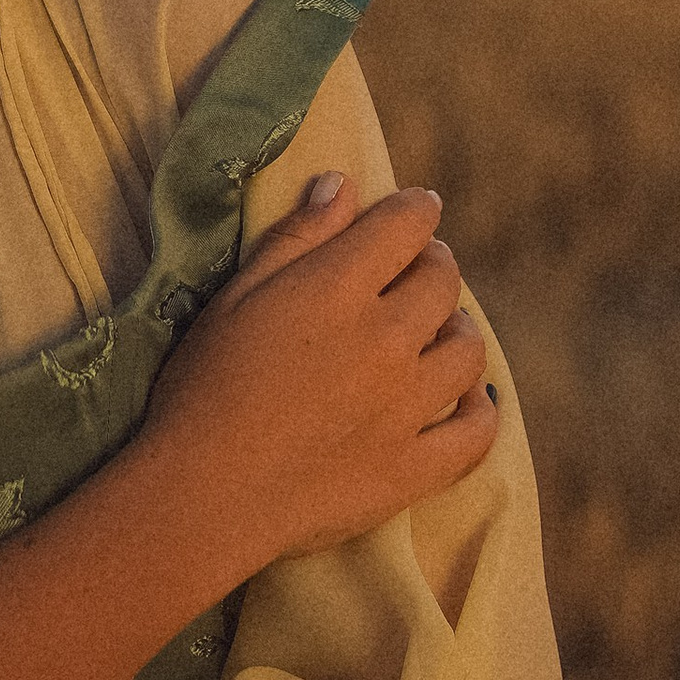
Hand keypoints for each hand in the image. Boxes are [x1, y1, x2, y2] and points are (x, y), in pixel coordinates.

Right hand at [139, 166, 497, 571]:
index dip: (416, 210)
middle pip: (444, 281)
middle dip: (434, 265)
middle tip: (414, 273)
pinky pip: (477, 431)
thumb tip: (344, 183)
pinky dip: (479, 410)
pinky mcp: (415, 468)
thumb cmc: (202, 388)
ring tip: (436, 334)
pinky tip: (461, 402)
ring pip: (468, 351)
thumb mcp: (234, 297)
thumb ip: (295, 238)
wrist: (200, 495)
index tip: (414, 213)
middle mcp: (386, 340)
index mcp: (338, 288)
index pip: (408, 225)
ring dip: (458, 331)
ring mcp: (407, 407)